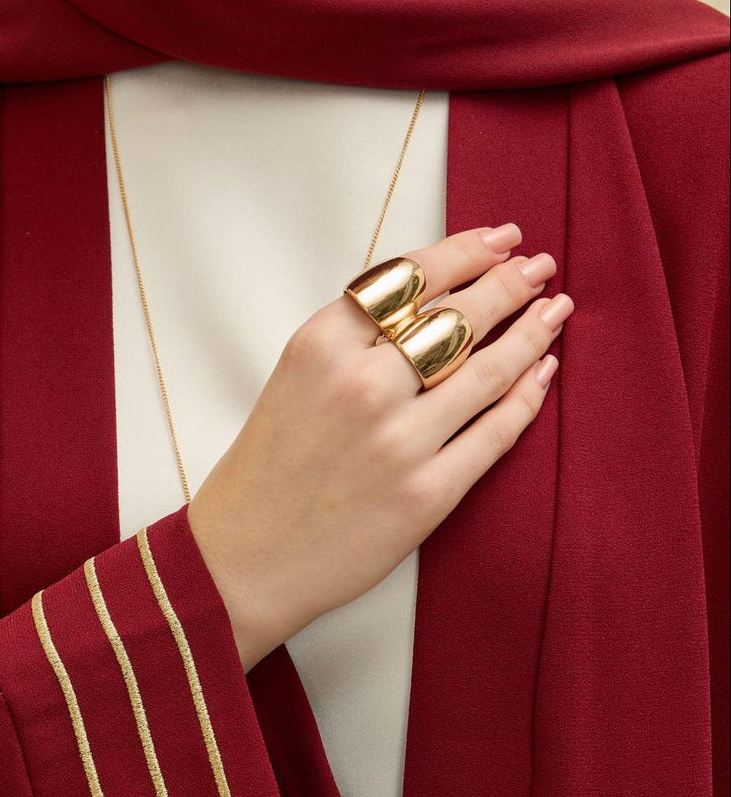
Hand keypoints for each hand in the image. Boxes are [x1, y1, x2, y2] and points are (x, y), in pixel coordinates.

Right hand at [186, 224, 571, 671]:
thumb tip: (435, 299)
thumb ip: (352, 339)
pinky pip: (495, 432)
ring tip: (554, 309)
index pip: (410, 277)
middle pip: (457, 315)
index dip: (467, 251)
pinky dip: (528, 396)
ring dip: (531, 331)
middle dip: (509, 283)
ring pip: (488, 369)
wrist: (242, 559)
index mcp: (320, 346)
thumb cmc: (266, 468)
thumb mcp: (292, 378)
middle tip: (539, 265)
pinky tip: (544, 371)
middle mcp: (361, 384)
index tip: (501, 238)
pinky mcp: (426, 494)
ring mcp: (398, 441)